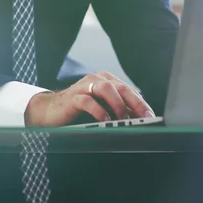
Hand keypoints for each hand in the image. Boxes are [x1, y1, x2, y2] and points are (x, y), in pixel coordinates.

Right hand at [24, 72, 154, 126]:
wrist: (51, 111)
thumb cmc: (79, 111)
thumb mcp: (101, 109)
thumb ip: (116, 111)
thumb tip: (138, 122)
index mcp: (107, 81)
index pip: (129, 90)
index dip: (141, 103)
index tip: (151, 116)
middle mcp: (97, 80)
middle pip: (121, 87)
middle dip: (135, 103)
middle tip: (144, 118)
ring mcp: (84, 86)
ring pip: (106, 89)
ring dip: (118, 105)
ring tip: (124, 120)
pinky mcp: (73, 97)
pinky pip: (88, 100)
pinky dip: (99, 111)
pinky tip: (105, 121)